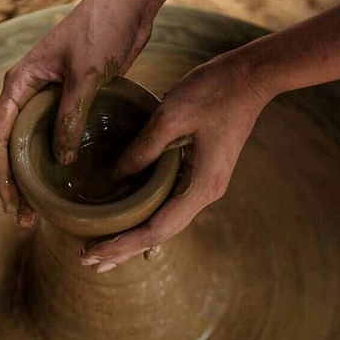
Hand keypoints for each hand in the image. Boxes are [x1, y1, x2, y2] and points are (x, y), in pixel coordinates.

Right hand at [0, 0, 153, 225]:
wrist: (126, 8)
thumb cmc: (101, 31)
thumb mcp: (85, 76)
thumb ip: (70, 117)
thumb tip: (61, 161)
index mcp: (19, 84)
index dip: (1, 176)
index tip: (12, 205)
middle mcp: (27, 93)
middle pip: (10, 147)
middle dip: (14, 184)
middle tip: (25, 219)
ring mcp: (47, 98)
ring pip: (32, 145)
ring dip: (34, 177)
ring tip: (41, 210)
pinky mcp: (70, 101)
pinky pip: (55, 138)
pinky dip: (55, 162)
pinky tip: (65, 183)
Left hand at [80, 53, 268, 271]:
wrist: (250, 77)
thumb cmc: (213, 92)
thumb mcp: (170, 116)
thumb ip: (141, 150)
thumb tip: (113, 178)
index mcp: (200, 187)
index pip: (155, 230)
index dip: (122, 244)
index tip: (92, 253)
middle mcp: (205, 194)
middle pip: (159, 234)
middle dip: (123, 249)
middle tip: (88, 261)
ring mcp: (205, 185)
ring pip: (164, 222)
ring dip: (133, 237)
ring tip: (103, 250)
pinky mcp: (201, 173)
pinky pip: (169, 205)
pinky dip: (147, 218)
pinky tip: (131, 224)